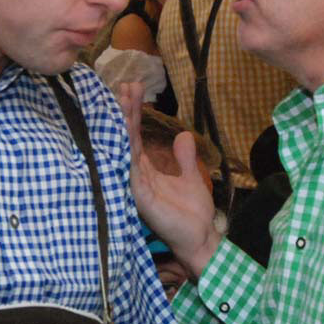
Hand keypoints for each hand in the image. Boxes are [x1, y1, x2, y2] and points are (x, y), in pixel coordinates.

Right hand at [118, 83, 221, 279]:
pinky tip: (124, 130)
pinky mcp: (140, 196)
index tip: (133, 88)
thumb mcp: (191, 178)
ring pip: (125, 149)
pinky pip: (129, 168)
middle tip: (125, 84)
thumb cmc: (192, 215)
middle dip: (125, 111)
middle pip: (126, 138)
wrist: (200, 239)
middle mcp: (135, 176)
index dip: (133, 114)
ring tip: (123, 98)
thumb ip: (184, 158)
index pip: (135, 137)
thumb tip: (182, 135)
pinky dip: (125, 149)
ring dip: (123, 124)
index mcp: (145, 171)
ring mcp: (135, 185)